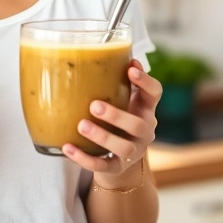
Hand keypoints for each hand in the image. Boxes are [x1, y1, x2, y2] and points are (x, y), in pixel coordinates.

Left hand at [62, 58, 161, 182]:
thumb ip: (117, 80)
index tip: (130, 69)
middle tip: (93, 105)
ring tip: (81, 125)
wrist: (118, 161)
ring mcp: (133, 152)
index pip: (155, 94)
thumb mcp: (121, 99)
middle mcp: (144, 131)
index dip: (145, 82)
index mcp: (145, 109)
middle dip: (116, 115)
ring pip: (124, 148)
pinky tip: (67, 148)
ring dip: (102, 136)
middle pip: (137, 125)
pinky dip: (84, 158)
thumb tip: (112, 54)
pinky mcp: (117, 169)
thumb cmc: (117, 121)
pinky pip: (103, 167)